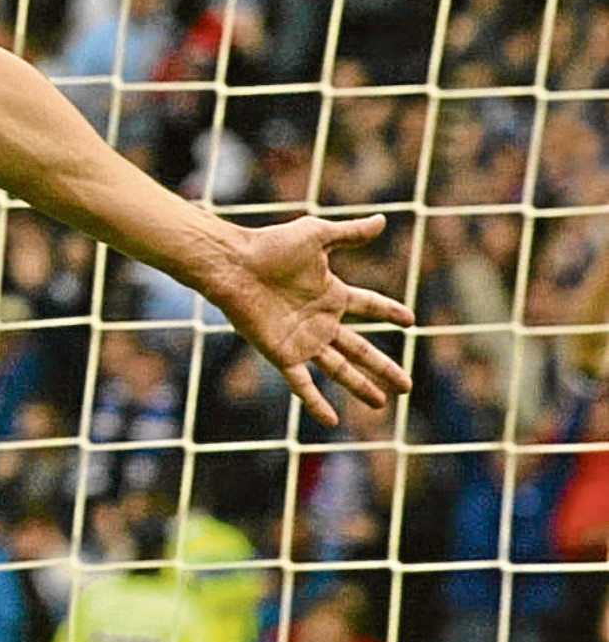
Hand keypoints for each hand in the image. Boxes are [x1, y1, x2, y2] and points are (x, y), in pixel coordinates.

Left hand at [206, 215, 415, 425]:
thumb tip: (383, 220)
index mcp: (330, 293)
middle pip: (360, 348)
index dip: (389, 312)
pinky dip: (316, 402)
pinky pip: (302, 383)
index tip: (410, 320)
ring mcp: (302, 339)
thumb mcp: (317, 236)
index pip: (369, 305)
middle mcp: (320, 320)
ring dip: (359, 386)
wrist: (232, 264)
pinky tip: (331, 421)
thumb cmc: (270, 246)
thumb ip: (350, 233)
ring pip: (338, 369)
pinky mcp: (281, 352)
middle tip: (407, 385)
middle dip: (383, 367)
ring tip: (381, 403)